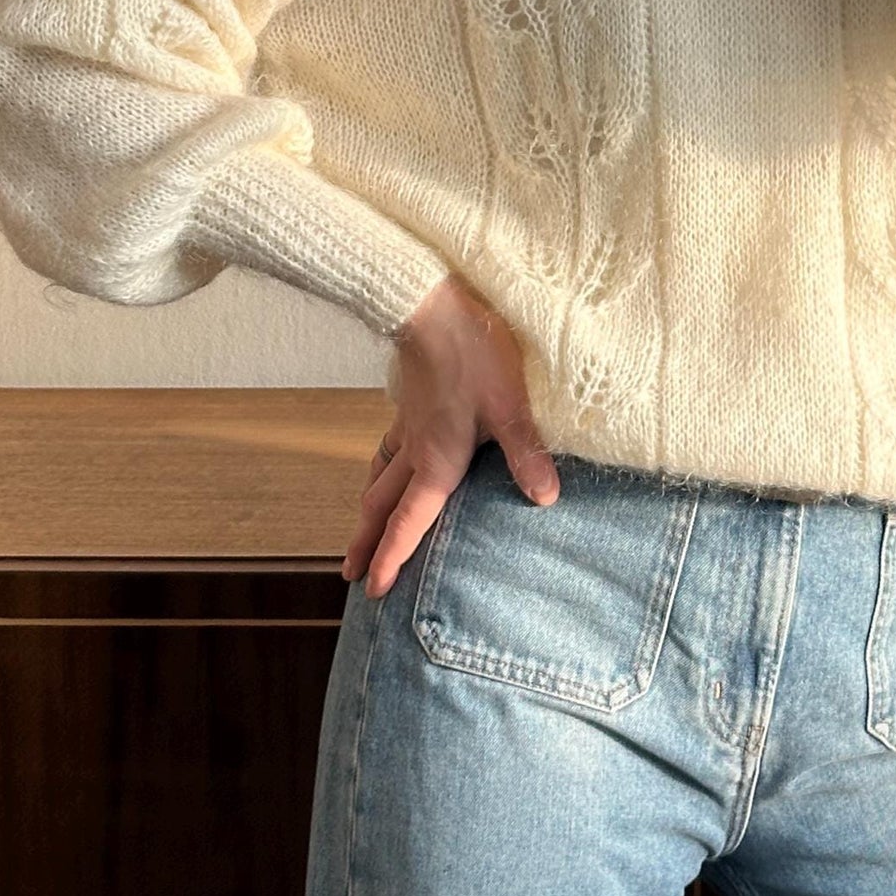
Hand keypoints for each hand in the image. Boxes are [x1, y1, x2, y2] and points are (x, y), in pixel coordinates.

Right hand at [340, 274, 559, 599]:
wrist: (432, 304)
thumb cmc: (474, 353)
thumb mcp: (510, 406)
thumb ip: (525, 454)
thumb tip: (545, 499)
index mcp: (437, 461)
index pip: (410, 521)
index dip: (393, 557)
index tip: (375, 590)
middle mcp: (416, 450)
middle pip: (384, 507)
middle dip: (368, 543)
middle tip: (350, 576)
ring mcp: (409, 424)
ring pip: (380, 476)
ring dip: (369, 507)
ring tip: (360, 526)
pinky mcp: (411, 400)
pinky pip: (389, 443)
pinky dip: (380, 463)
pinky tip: (385, 460)